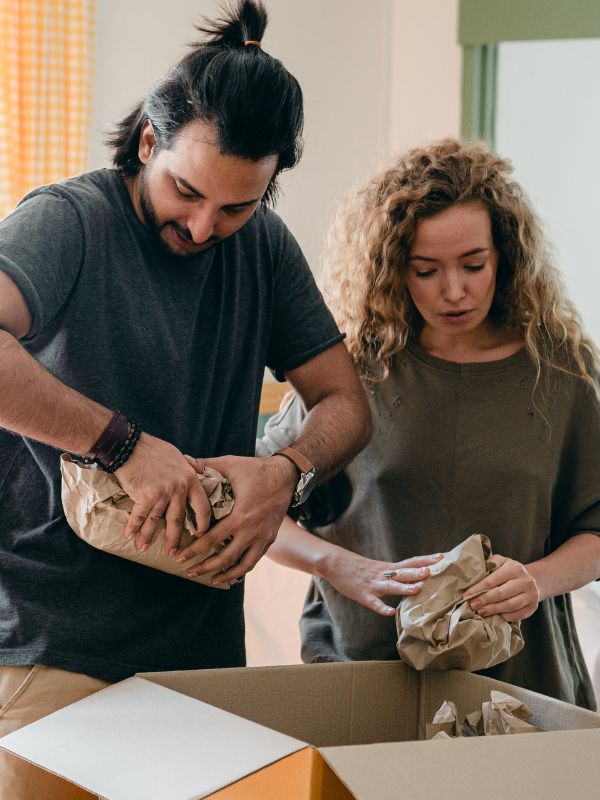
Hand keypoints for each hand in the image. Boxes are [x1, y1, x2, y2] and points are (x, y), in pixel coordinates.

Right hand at [115, 432, 211, 554]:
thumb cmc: (154, 449)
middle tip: (173, 553)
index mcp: (191, 479)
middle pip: (179, 519)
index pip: (203, 507)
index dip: (202, 524)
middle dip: (174, 539)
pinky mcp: (146, 495)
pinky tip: (130, 536)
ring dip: (148, 536)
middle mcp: (179, 488)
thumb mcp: (178, 457)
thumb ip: (189, 468)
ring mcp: (163, 493)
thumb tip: (198, 472)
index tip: (199, 535)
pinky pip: (140, 516)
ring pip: (157, 521)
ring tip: (144, 548)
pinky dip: (133, 527)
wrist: (130, 445)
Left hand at [176, 454, 297, 584]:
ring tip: (211, 580)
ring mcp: (263, 537)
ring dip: (225, 575)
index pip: (211, 540)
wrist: (286, 476)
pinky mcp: (269, 539)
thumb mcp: (230, 464)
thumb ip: (205, 465)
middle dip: (205, 567)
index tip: (180, 556)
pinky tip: (231, 573)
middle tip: (188, 571)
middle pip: (225, 558)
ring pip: (243, 565)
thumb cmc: (256, 469)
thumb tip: (182, 459)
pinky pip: (254, 560)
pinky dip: (242, 569)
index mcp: (239, 516)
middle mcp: (252, 531)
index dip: (193, 550)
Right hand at [318, 550, 443, 615]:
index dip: (426, 559)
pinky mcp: (362, 595)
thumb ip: (395, 573)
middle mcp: (383, 574)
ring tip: (417, 589)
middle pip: (403, 572)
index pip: (411, 561)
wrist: (334, 563)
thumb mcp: (379, 568)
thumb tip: (415, 577)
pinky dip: (382, 607)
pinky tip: (390, 612)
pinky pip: (374, 602)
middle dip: (418, 572)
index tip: (442, 556)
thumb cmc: (358, 568)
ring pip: (391, 586)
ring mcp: (373, 584)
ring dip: (404, 588)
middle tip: (433, 571)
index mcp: (388, 568)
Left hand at [463, 554, 539, 621]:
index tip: (466, 596)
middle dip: (484, 600)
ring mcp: (531, 594)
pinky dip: (506, 617)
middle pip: (501, 593)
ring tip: (481, 612)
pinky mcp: (533, 606)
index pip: (492, 580)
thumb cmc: (508, 571)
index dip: (478, 589)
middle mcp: (525, 580)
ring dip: (493, 610)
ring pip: (510, 605)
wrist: (531, 578)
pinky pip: (518, 615)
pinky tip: (496, 616)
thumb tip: (469, 578)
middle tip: (473, 606)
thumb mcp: (499, 562)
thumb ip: (487, 567)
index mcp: (514, 568)